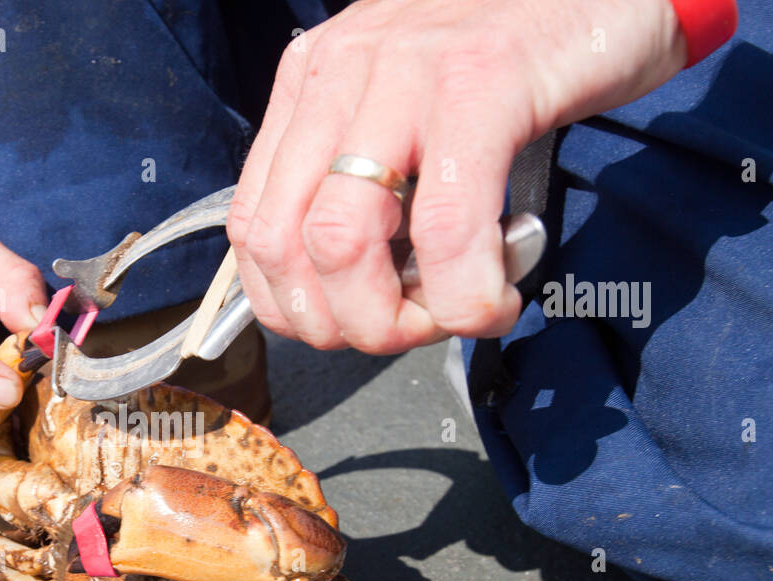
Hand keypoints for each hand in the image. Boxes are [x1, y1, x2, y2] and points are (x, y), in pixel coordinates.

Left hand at [228, 0, 685, 352]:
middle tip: (404, 332)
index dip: (290, 307)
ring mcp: (406, 71)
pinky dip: (464, 294)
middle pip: (286, 243)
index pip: (252, 225)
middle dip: (337, 324)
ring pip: (343, 238)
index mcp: (313, 81)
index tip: (349, 326)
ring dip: (390, 317)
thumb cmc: (520, 55)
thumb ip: (371, 179)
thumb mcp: (413, 107)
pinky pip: (445, 226)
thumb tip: (352, 292)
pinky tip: (495, 302)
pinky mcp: (483, 83)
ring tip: (450, 316)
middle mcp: (343, 70)